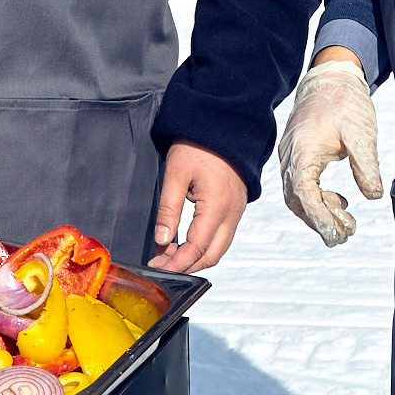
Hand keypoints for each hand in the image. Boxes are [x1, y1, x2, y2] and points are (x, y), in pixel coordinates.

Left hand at [151, 141, 247, 272]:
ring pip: (219, 248)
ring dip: (195, 256)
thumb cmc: (199, 145)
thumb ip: (168, 209)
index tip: (158, 268)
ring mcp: (236, 211)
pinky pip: (222, 235)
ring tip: (169, 253)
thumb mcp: (176, 174)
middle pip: (212, 255)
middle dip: (187, 265)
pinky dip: (204, 244)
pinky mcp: (235, 207)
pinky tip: (184, 240)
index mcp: (217, 207)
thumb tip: (162, 239)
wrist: (222, 126)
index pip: (197, 248)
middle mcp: (232, 213)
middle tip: (161, 264)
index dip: (177, 263)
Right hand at [278, 50, 381, 246]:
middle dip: (320, 222)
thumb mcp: (361, 132)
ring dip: (319, 212)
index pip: (304, 194)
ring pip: (296, 196)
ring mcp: (291, 155)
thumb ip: (366, 164)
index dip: (319, 218)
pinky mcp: (297, 154)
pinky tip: (340, 199)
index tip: (337, 234)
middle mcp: (290, 156)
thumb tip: (373, 196)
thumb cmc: (346, 101)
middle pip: (296, 201)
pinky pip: (300, 185)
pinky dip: (318, 199)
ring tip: (348, 221)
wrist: (332, 76)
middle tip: (348, 234)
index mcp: (302, 151)